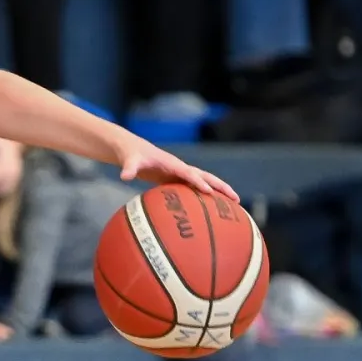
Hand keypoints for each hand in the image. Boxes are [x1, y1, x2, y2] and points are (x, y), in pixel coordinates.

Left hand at [111, 132, 238, 201]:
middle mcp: (180, 168)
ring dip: (219, 192)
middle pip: (205, 176)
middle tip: (236, 199)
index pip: (188, 172)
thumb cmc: (132, 154)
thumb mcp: (129, 160)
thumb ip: (129, 167)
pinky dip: (206, 197)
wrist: (132, 150)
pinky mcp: (177, 180)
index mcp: (171, 163)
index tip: (209, 192)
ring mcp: (180, 174)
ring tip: (235, 205)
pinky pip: (195, 189)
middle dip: (221, 187)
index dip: (198, 181)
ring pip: (204, 182)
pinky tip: (214, 210)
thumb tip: (125, 176)